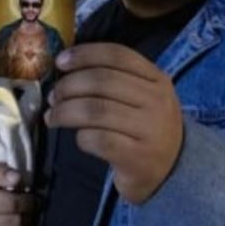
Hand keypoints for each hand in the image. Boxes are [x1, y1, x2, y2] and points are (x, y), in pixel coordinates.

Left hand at [45, 43, 182, 203]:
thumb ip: (112, 77)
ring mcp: (150, 130)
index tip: (60, 62)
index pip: (117, 55)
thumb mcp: (141, 96)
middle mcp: (157, 101)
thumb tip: (65, 65)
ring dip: (65, 111)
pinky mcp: (138, 157)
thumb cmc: (145, 127)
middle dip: (68, 86)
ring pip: (95, 110)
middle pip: (101, 81)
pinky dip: (81, 137)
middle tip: (53, 96)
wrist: (171, 170)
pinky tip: (79, 138)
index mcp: (157, 79)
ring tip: (52, 117)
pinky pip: (98, 139)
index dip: (84, 54)